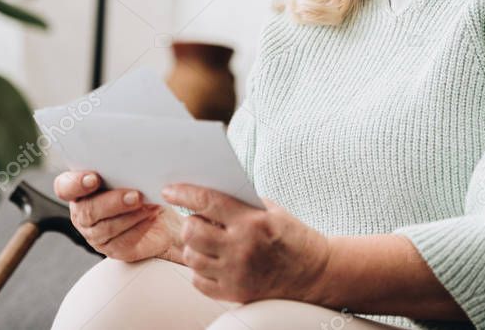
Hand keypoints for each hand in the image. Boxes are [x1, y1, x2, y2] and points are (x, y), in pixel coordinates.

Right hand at [54, 171, 183, 262]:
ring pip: (106, 228)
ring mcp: (95, 233)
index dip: (76, 184)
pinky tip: (149, 217)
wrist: (161, 218)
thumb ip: (124, 169)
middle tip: (136, 195)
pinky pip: (122, 241)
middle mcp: (83, 211)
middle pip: (88, 210)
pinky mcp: (112, 248)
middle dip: (113, 202)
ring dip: (130, 215)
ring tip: (148, 205)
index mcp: (80, 188)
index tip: (94, 179)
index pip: (65, 187)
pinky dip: (138, 227)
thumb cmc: (142, 189)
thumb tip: (134, 161)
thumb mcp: (133, 173)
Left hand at [161, 184, 331, 303]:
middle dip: (190, 222)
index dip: (183, 193)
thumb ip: (239, 202)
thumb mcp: (270, 210)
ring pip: (191, 256)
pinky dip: (200, 269)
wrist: (315, 273)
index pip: (207, 201)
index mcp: (252, 222)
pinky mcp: (235, 294)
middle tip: (198, 219)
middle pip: (192, 231)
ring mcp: (237, 274)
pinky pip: (198, 281)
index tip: (169, 190)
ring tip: (207, 241)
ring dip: (194, 246)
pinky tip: (213, 261)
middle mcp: (242, 248)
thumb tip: (204, 193)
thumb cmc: (292, 236)